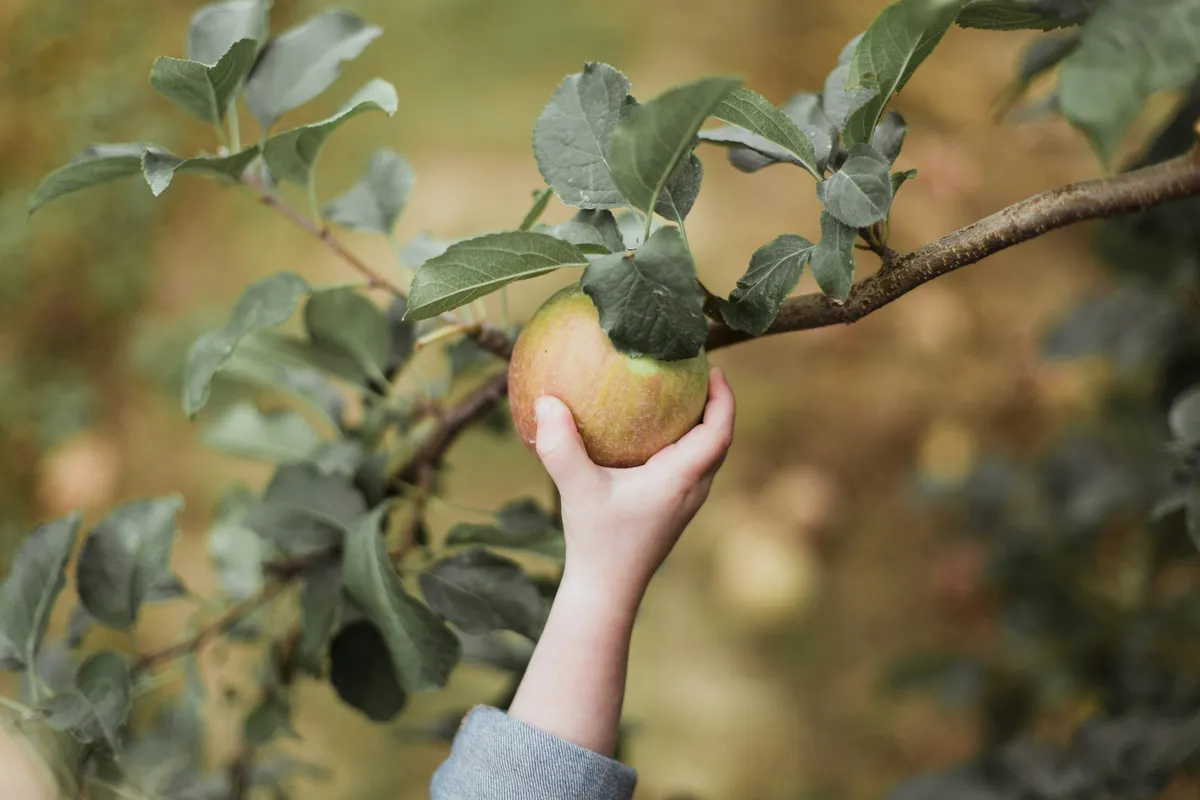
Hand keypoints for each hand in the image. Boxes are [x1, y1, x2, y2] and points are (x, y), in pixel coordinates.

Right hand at [533, 367, 735, 607]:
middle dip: (714, 406)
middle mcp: (692, 489)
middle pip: (717, 440)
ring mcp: (684, 503)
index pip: (719, 432)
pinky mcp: (671, 511)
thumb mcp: (576, 488)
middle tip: (695, 375)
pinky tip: (647, 436)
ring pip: (703, 456)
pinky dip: (679, 445)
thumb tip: (546, 402)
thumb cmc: (597, 541)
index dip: (724, 398)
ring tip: (676, 397)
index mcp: (682, 477)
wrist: (605, 590)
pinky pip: (686, 468)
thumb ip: (560, 446)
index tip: (714, 369)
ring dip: (699, 426)